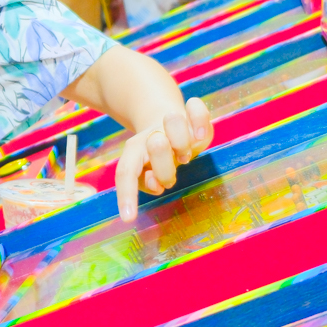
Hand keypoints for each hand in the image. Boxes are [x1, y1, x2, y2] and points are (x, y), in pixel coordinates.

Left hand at [114, 97, 214, 221]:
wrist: (164, 120)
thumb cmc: (157, 157)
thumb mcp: (146, 173)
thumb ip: (147, 182)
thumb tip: (156, 184)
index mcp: (135, 150)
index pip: (127, 172)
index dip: (127, 195)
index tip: (128, 219)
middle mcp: (153, 134)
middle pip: (157, 145)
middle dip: (166, 167)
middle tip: (172, 173)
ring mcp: (172, 122)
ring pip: (174, 121)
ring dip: (182, 142)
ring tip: (185, 155)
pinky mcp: (192, 114)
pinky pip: (196, 107)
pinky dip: (199, 120)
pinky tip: (200, 134)